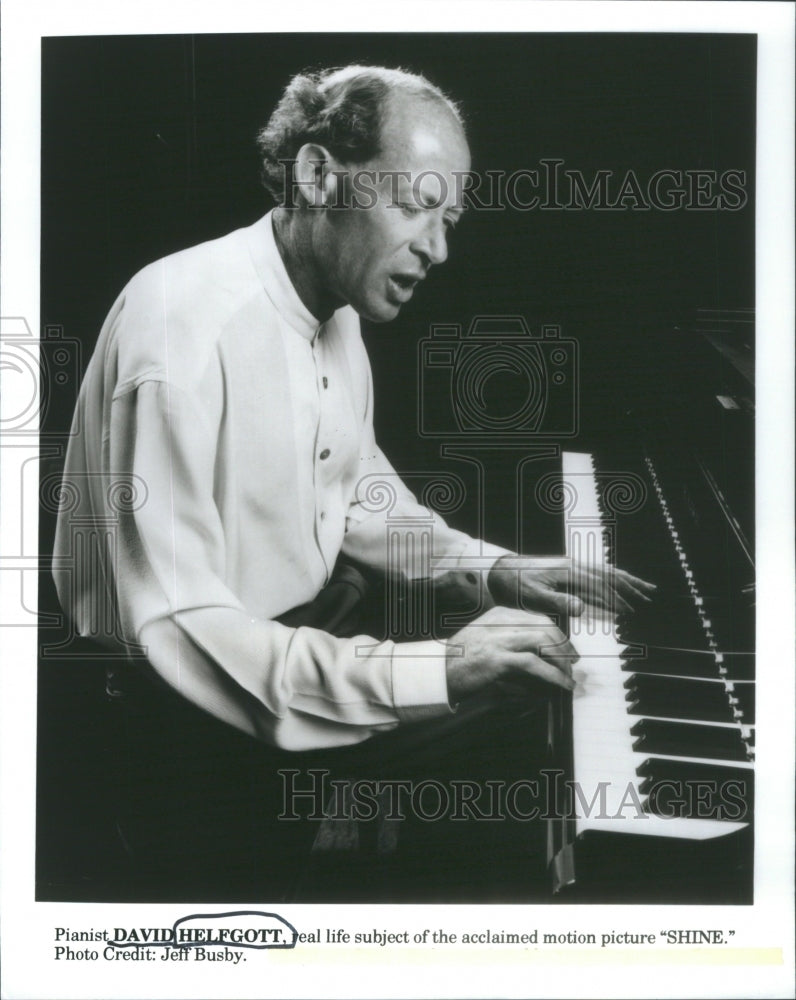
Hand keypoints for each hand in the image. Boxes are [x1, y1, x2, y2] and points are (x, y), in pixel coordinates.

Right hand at [445, 606, 578, 702]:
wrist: (436, 672)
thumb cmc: (460, 660)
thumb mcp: (485, 641)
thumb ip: (507, 640)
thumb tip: (538, 653)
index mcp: (498, 615)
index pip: (538, 618)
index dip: (557, 634)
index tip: (567, 648)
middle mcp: (501, 623)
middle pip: (545, 627)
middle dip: (564, 646)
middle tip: (573, 662)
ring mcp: (499, 640)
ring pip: (544, 642)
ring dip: (561, 661)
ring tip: (568, 677)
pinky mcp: (498, 660)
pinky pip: (535, 665)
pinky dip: (554, 676)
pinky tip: (562, 685)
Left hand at [487, 554, 655, 618]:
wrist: (499, 570)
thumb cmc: (515, 584)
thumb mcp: (533, 597)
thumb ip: (558, 602)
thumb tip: (582, 607)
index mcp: (568, 571)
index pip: (599, 585)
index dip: (616, 598)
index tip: (631, 610)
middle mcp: (574, 565)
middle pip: (609, 573)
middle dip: (630, 585)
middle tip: (649, 596)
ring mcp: (572, 564)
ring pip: (605, 570)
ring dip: (625, 579)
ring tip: (643, 587)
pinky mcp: (568, 567)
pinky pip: (596, 570)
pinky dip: (612, 576)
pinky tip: (618, 581)